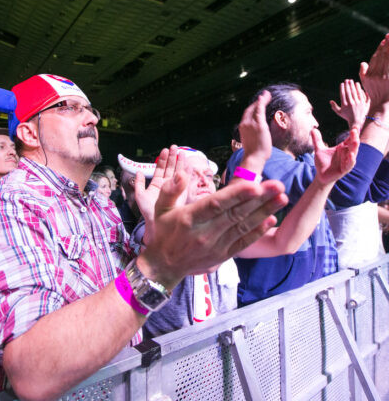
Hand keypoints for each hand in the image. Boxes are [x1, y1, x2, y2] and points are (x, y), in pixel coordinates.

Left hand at [135, 145, 187, 243]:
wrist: (158, 224)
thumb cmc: (148, 212)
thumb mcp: (140, 196)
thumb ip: (138, 184)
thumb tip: (138, 172)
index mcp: (157, 184)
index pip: (160, 169)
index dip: (162, 159)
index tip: (165, 150)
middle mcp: (166, 185)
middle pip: (170, 168)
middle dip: (172, 157)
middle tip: (175, 147)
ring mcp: (175, 189)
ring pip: (178, 173)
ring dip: (180, 163)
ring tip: (183, 153)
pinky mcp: (182, 193)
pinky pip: (185, 181)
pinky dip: (188, 173)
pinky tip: (190, 166)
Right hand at [137, 174, 287, 289]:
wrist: (164, 267)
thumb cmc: (163, 233)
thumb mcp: (158, 209)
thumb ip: (170, 189)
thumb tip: (181, 173)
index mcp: (190, 219)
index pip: (216, 205)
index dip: (237, 195)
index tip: (255, 185)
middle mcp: (205, 233)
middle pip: (236, 214)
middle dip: (259, 199)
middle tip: (278, 185)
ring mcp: (216, 246)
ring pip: (243, 226)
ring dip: (265, 212)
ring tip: (282, 198)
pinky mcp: (223, 255)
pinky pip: (243, 242)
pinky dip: (258, 231)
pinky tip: (271, 219)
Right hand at [238, 91, 271, 162]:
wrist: (253, 158)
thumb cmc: (254, 154)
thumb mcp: (251, 143)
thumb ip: (252, 136)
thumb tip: (257, 137)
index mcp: (242, 128)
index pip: (247, 115)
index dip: (252, 109)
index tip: (257, 105)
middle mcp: (245, 124)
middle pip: (250, 110)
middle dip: (256, 102)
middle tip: (263, 96)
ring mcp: (251, 123)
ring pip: (255, 108)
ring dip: (261, 100)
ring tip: (267, 95)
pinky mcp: (259, 124)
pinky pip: (260, 110)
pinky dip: (262, 102)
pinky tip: (265, 97)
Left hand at [312, 127, 358, 185]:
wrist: (320, 175)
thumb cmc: (322, 162)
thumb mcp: (318, 150)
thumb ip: (316, 140)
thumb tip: (312, 129)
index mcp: (342, 148)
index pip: (349, 139)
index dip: (353, 133)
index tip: (355, 126)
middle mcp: (346, 154)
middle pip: (353, 144)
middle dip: (354, 137)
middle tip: (354, 130)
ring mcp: (347, 161)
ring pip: (353, 153)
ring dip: (354, 147)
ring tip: (355, 141)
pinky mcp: (345, 169)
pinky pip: (349, 164)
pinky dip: (351, 159)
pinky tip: (351, 154)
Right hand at [330, 80, 368, 128]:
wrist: (356, 121)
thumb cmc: (347, 117)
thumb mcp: (339, 112)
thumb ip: (334, 107)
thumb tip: (330, 101)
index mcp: (344, 105)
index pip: (343, 94)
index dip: (342, 88)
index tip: (342, 83)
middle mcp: (350, 103)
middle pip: (349, 92)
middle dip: (347, 85)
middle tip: (346, 80)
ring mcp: (357, 103)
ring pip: (354, 92)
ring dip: (352, 85)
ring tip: (351, 81)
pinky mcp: (362, 103)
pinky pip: (360, 94)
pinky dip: (358, 89)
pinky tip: (357, 85)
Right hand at [359, 33, 388, 109]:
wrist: (380, 105)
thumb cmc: (374, 94)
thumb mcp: (365, 84)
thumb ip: (363, 73)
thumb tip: (363, 62)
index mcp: (368, 75)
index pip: (375, 58)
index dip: (380, 48)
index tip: (384, 40)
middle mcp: (375, 75)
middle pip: (382, 56)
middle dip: (386, 45)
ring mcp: (383, 77)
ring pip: (387, 59)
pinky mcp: (388, 79)